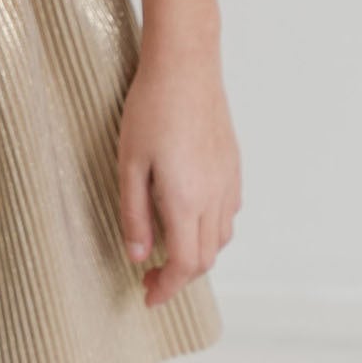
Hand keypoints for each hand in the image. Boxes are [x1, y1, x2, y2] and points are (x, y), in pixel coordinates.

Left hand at [117, 47, 241, 308]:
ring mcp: (228, 181)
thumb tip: (138, 257)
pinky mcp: (233, 165)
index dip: (166, 288)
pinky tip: (189, 215)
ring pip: (220, 237)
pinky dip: (210, 229)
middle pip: (205, 258)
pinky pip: (228, 212)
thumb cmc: (150, 108)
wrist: (185, 65)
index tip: (147, 297)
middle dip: (179, 276)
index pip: (185, 266)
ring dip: (196, 253)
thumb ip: (133, 214)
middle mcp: (214, 198)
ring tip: (167, 249)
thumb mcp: (128, 163)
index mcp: (186, 201)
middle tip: (150, 277)